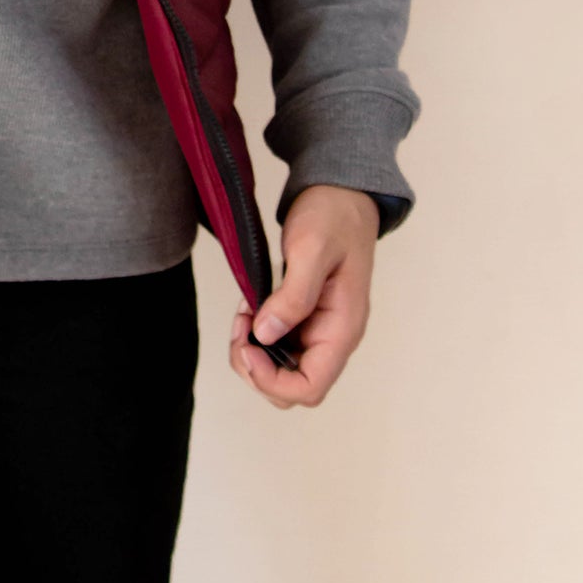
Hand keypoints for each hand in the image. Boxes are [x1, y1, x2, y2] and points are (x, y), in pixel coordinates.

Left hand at [228, 185, 378, 408]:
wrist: (342, 194)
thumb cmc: (333, 217)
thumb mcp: (311, 250)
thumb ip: (292, 296)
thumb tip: (266, 335)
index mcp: (343, 330)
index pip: (310, 387)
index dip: (272, 381)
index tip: (247, 346)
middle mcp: (332, 338)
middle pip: (292, 388)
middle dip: (256, 369)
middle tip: (239, 327)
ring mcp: (318, 330)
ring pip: (281, 370)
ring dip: (253, 353)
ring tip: (242, 315)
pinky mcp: (304, 318)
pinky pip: (277, 345)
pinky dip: (256, 335)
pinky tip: (249, 308)